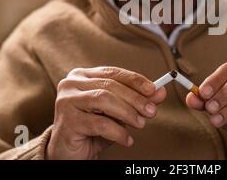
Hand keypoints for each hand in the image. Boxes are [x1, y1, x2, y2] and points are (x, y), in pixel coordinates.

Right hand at [46, 67, 165, 159]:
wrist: (67, 152)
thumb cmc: (92, 129)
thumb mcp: (117, 112)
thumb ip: (136, 100)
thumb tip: (160, 92)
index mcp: (82, 75)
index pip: (113, 72)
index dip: (135, 80)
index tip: (154, 89)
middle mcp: (71, 84)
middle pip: (110, 85)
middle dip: (135, 98)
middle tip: (151, 111)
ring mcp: (66, 101)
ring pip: (104, 100)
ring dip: (128, 113)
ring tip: (140, 124)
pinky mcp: (67, 121)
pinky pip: (99, 124)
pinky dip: (118, 132)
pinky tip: (127, 139)